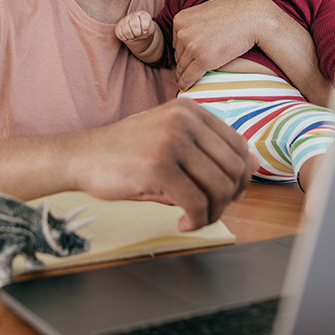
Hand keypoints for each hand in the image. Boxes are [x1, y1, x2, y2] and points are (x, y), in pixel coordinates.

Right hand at [69, 98, 256, 230]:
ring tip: (195, 219)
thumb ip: (207, 151)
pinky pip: (197, 203)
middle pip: (233, 169)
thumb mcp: (169, 141)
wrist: (81, 157)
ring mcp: (171, 141)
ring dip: (212, 213)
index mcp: (190, 110)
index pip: (238, 145)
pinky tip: (183, 224)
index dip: (241, 177)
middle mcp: (184, 120)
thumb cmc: (125, 154)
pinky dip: (196, 220)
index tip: (230, 196)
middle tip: (208, 213)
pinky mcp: (158, 166)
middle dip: (226, 199)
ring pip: (219, 188)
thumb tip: (253, 167)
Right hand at [115, 10, 154, 41]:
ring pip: (126, 30)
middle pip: (135, 25)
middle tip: (138, 35)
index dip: (145, 27)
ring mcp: (125, 19)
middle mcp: (133, 15)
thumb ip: (150, 29)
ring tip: (133, 36)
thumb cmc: (145, 30)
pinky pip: (120, 34)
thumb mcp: (150, 30)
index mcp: (143, 14)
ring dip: (131, 37)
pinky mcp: (118, 25)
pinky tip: (127, 37)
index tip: (145, 32)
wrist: (137, 32)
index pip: (144, 18)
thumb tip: (144, 31)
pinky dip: (124, 38)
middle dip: (137, 33)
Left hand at [172, 0, 273, 89]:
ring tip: (188, 79)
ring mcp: (192, 47)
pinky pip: (188, 77)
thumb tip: (187, 32)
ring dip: (185, 74)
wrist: (254, 18)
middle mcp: (183, 33)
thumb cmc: (235, 12)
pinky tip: (186, 87)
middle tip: (192, 68)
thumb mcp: (206, 9)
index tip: (191, 56)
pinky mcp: (204, 60)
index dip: (184, 50)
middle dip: (185, 62)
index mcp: (181, 20)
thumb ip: (193, 20)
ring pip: (182, 67)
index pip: (176, 42)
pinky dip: (185, 84)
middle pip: (178, 55)